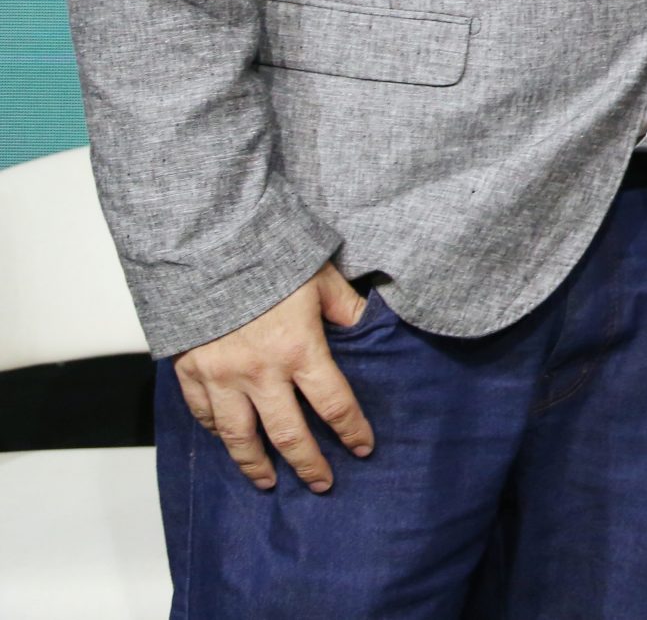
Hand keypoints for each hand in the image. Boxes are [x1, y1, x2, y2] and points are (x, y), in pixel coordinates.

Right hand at [171, 262, 375, 491]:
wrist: (204, 248)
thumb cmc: (266, 257)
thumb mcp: (321, 278)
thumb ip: (346, 307)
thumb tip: (371, 323)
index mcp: (299, 349)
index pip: (334, 404)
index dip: (351, 431)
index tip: (362, 448)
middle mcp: (260, 371)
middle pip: (288, 433)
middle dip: (308, 464)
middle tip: (322, 484)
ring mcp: (222, 376)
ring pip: (239, 437)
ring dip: (256, 463)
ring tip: (269, 481)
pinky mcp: (191, 372)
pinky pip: (204, 414)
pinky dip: (217, 432)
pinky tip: (228, 441)